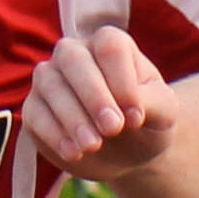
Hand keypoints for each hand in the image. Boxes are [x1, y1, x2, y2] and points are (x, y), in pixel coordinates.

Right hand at [25, 28, 174, 176]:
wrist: (128, 152)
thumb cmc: (147, 121)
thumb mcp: (163, 113)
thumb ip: (153, 103)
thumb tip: (131, 110)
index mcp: (110, 44)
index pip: (110, 48)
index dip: (122, 81)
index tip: (136, 117)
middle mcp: (75, 53)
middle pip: (74, 59)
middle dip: (93, 95)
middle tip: (113, 129)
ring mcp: (50, 78)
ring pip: (50, 85)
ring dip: (72, 117)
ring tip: (93, 146)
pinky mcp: (35, 109)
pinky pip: (35, 114)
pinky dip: (54, 134)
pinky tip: (74, 153)